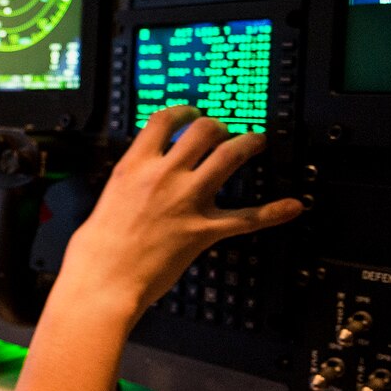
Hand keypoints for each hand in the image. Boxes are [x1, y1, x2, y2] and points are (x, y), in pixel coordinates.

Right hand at [62, 105, 302, 316]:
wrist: (104, 278)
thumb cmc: (98, 247)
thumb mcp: (110, 196)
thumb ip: (133, 180)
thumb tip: (144, 175)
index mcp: (135, 165)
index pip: (165, 120)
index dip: (184, 112)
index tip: (192, 114)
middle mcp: (164, 175)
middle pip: (204, 131)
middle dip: (219, 127)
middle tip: (224, 132)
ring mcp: (187, 201)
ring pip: (228, 157)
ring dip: (248, 144)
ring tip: (257, 142)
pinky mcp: (203, 230)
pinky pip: (247, 218)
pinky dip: (273, 212)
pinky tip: (291, 206)